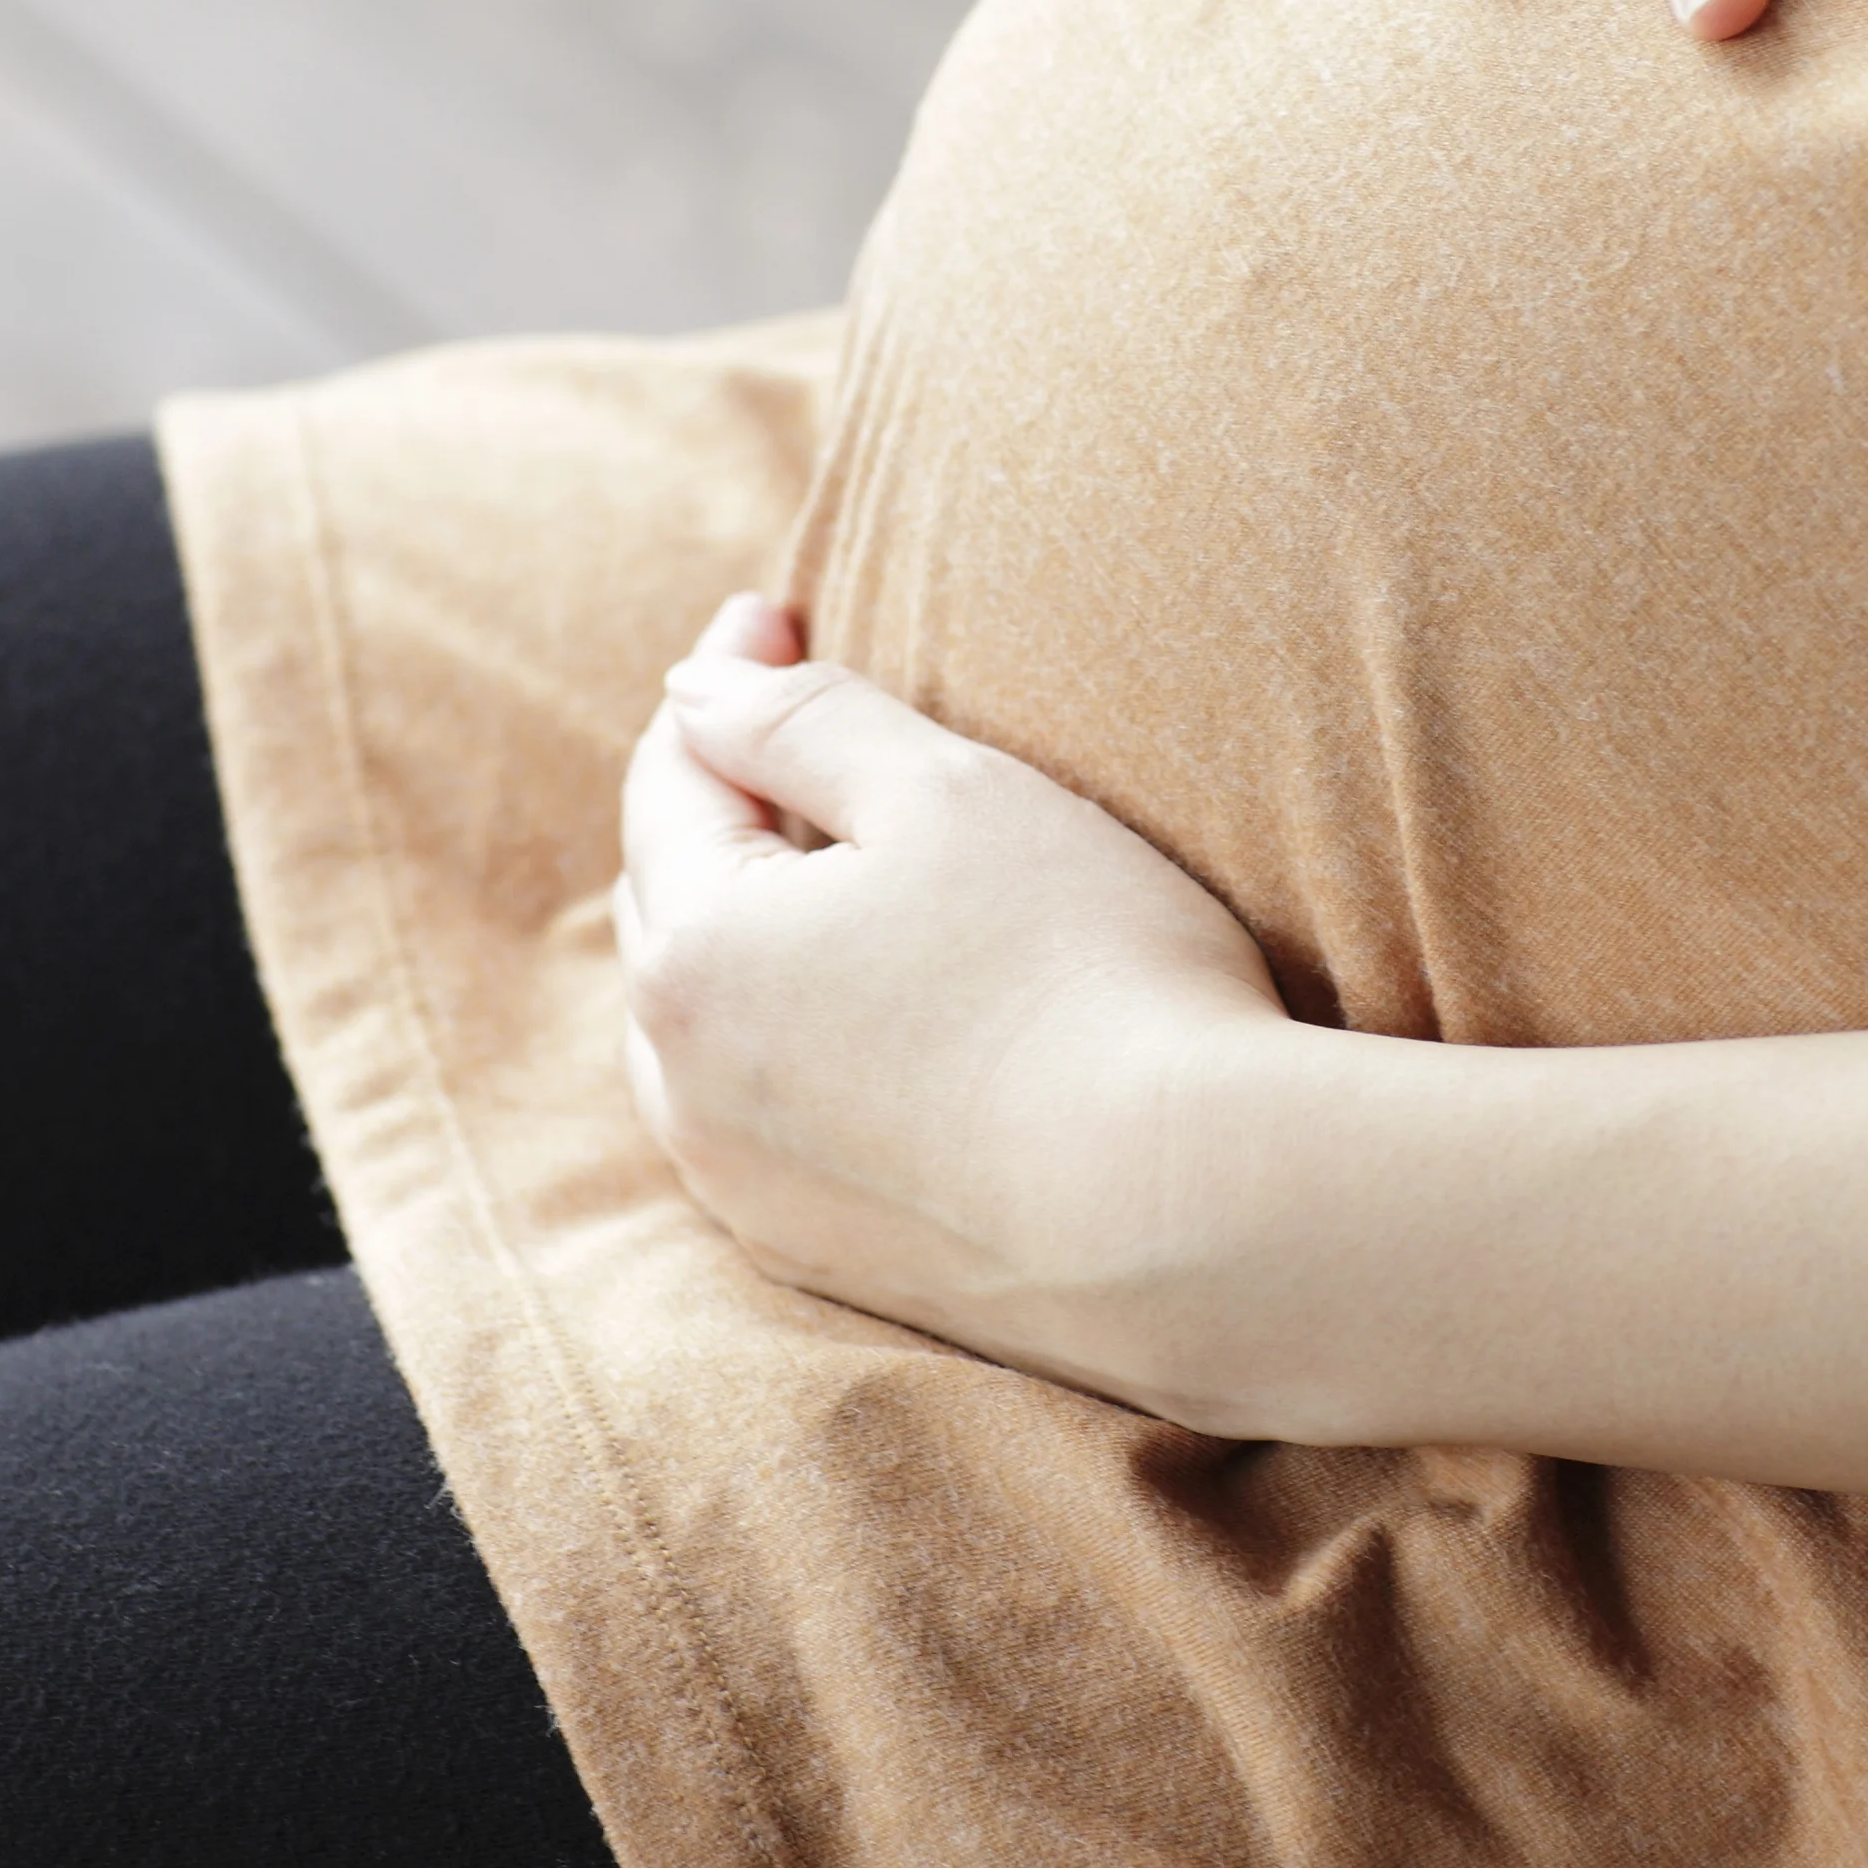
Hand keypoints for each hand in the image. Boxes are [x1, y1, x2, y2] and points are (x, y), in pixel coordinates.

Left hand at [613, 595, 1303, 1414]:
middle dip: (722, 803)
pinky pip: (766, 1120)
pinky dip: (792, 1045)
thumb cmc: (1082, 975)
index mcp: (694, 948)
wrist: (1194, 1221)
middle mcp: (683, 1080)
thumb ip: (800, 722)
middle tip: (795, 725)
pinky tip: (875, 1022)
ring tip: (826, 873)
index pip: (673, 773)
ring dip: (748, 934)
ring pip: (707, 1021)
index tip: (780, 611)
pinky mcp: (819, 1256)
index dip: (728, 678)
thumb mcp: (946, 794)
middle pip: (673, 897)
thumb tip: (692, 686)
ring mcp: (744, 1186)